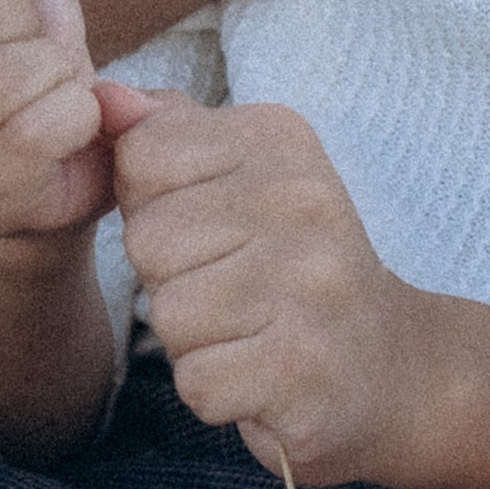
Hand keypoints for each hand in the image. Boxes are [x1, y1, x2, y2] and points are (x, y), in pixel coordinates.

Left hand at [109, 87, 421, 483]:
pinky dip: (217, 392)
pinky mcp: (302, 366)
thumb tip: (101, 96)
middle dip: (171, 280)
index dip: (156, 208)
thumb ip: (169, 134)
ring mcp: (309, 282)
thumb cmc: (290, 265)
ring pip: (168, 315)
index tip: (214, 228)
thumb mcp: (242, 178)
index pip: (143, 156)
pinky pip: (196, 382)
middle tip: (237, 289)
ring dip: (193, 340)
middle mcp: (303, 198)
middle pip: (148, 240)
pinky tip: (261, 375)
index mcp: (280, 138)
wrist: (388, 362)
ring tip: (250, 330)